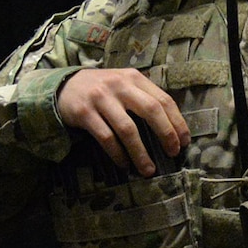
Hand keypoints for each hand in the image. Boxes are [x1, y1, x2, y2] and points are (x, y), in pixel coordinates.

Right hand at [56, 68, 188, 177]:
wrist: (63, 86)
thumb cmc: (101, 90)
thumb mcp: (123, 85)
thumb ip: (142, 97)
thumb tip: (170, 128)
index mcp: (134, 78)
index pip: (163, 99)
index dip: (177, 122)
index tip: (184, 142)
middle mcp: (119, 85)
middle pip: (151, 110)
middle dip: (166, 134)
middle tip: (172, 154)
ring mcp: (101, 98)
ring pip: (128, 129)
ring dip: (140, 153)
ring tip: (148, 170)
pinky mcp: (84, 113)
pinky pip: (106, 138)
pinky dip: (117, 154)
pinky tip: (124, 164)